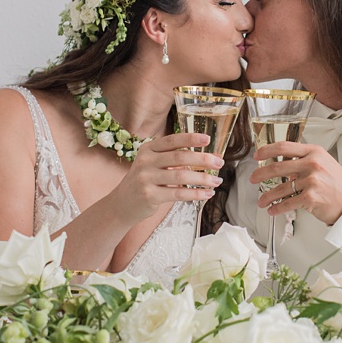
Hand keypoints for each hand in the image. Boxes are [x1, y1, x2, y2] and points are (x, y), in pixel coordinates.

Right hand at [109, 133, 223, 222]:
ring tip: (216, 181)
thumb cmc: (145, 181)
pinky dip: (195, 193)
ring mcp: (146, 179)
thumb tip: (209, 157)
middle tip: (219, 162)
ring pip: (181, 176)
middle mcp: (145, 161)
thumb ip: (176, 159)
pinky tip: (206, 194)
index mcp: (148, 149)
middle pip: (179, 157)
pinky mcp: (149, 196)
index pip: (172, 140)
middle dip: (202, 159)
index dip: (190, 138)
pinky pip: (177, 193)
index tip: (207, 139)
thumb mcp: (154, 165)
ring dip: (202, 178)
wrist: (122, 203)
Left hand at [251, 142, 341, 225]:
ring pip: (280, 188)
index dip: (266, 150)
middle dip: (260, 174)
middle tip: (253, 178)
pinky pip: (287, 203)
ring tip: (262, 201)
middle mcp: (312, 164)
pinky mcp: (310, 197)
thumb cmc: (337, 183)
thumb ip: (304, 160)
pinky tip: (272, 210)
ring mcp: (311, 181)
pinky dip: (277, 208)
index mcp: (314, 152)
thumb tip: (282, 164)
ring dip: (267, 196)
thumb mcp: (323, 163)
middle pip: (277, 167)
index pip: (284, 146)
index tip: (257, 155)